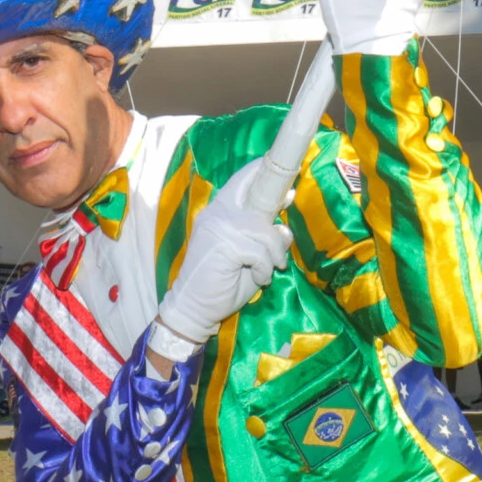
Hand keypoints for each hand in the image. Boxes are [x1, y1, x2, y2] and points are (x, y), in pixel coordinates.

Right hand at [154, 162, 294, 352]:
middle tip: (286, 215)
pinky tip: (259, 279)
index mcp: (219, 211)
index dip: (263, 174)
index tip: (286, 180)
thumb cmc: (222, 284)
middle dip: (276, 207)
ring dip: (274, 253)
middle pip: (258, 196)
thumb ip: (266, 238)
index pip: (241, 181)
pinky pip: (260, 252)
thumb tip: (285, 225)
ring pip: (264, 229)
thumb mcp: (251, 256)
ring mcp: (218, 227)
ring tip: (271, 269)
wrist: (194, 308)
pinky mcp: (224, 245)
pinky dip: (265, 269)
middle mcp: (217, 213)